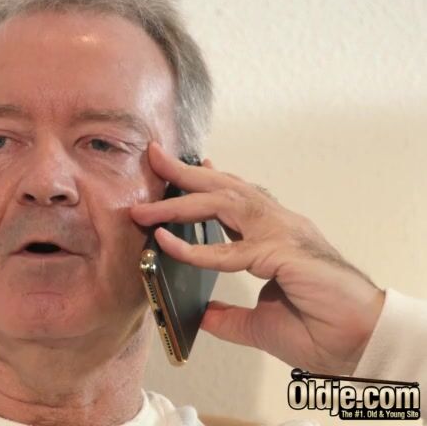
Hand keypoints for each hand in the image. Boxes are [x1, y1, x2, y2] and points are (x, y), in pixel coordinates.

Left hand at [130, 142, 384, 374]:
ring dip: (180, 203)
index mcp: (276, 236)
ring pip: (224, 203)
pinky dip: (194, 248)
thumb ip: (228, 316)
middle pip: (225, 188)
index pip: (237, 197)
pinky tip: (166, 242)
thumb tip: (201, 316)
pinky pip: (229, 249)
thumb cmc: (321, 330)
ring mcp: (283, 235)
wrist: (359, 345)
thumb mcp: (258, 323)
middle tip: (154, 159)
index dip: (209, 179)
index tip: (187, 165)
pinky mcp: (283, 254)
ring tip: (145, 209)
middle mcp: (279, 226)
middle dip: (185, 174)